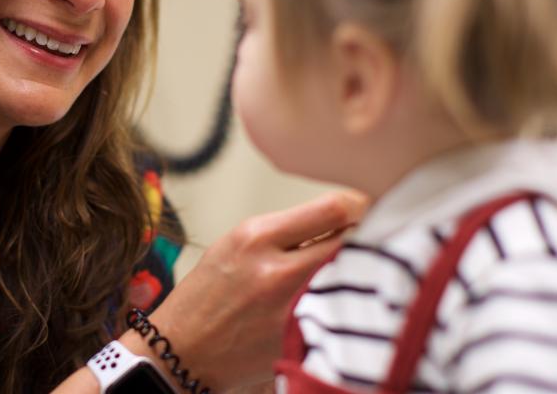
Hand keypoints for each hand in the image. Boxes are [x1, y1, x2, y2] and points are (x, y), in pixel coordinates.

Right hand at [143, 190, 367, 391]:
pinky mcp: (297, 342)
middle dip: (367, 238)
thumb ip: (287, 230)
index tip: (365, 209)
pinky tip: (339, 304)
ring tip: (355, 272)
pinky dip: (345, 305)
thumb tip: (344, 216)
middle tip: (374, 239)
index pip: (334, 209)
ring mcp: (289, 310)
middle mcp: (275, 270)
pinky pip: (339, 314)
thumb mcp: (236, 244)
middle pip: (353, 243)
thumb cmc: (209, 294)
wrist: (182, 349)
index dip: (360, 206)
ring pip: (352, 278)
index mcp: (256, 236)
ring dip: (359, 272)